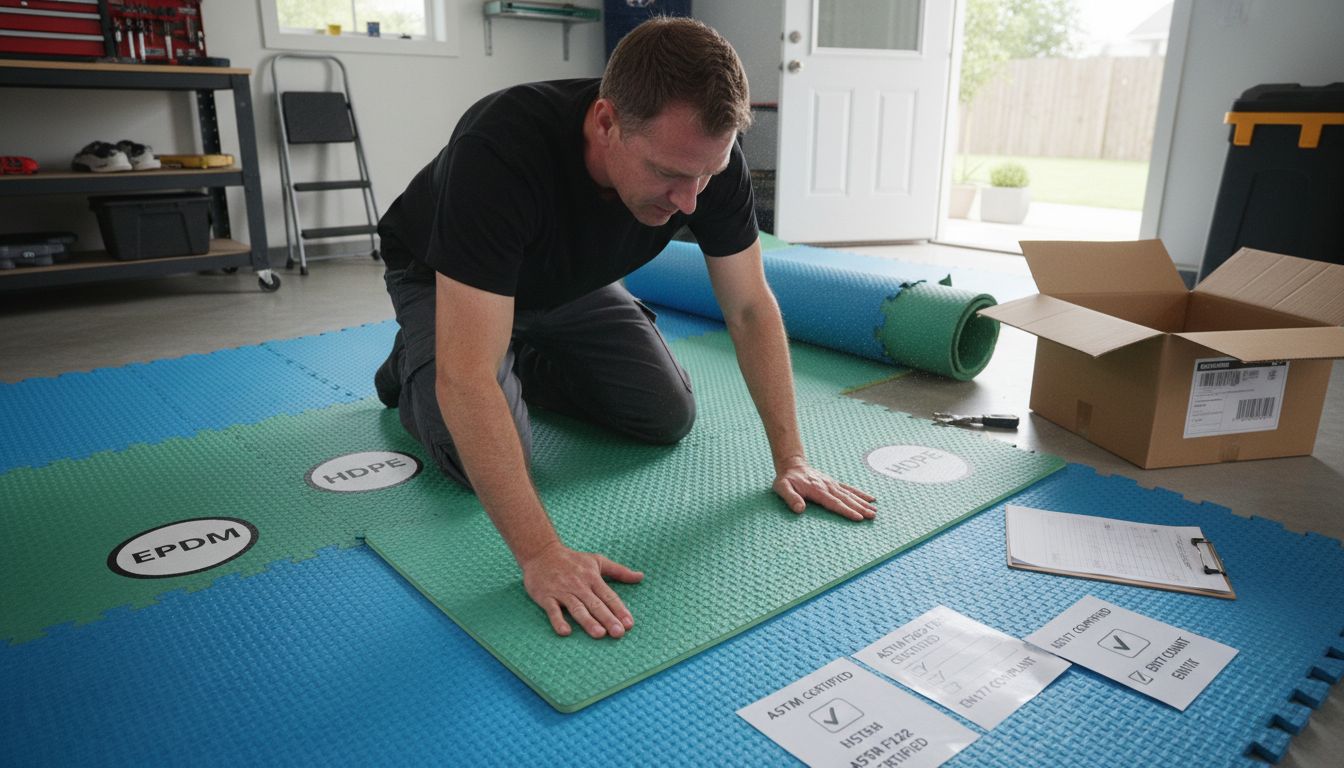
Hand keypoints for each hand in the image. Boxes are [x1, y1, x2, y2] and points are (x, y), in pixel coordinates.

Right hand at [520, 541, 643, 638]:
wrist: (541, 552)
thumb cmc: (572, 560)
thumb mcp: (597, 561)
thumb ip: (619, 571)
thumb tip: (641, 577)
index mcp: (592, 578)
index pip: (609, 596)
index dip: (619, 610)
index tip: (629, 624)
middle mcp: (579, 585)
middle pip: (596, 604)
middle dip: (608, 619)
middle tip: (619, 633)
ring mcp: (562, 591)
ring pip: (577, 608)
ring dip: (588, 621)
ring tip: (599, 634)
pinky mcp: (546, 596)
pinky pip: (552, 610)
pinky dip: (558, 621)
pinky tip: (566, 632)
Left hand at [773, 459, 876, 520]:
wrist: (792, 465)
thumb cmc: (786, 479)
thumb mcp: (782, 488)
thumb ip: (791, 498)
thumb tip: (800, 509)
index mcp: (817, 490)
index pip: (834, 503)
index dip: (847, 511)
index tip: (858, 517)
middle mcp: (828, 486)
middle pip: (846, 499)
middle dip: (860, 508)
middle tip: (872, 516)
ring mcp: (832, 484)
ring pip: (850, 494)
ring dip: (863, 503)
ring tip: (875, 511)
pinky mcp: (834, 483)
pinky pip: (849, 488)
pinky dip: (860, 493)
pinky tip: (871, 498)